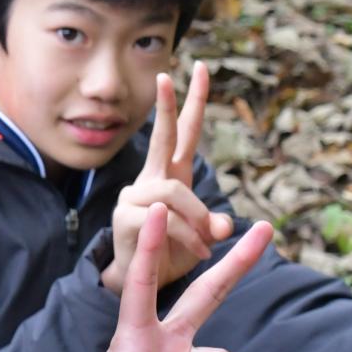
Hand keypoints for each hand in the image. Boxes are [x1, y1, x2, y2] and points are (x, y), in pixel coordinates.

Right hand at [100, 63, 233, 294]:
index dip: (193, 102)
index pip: (184, 131)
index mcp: (172, 174)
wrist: (139, 283)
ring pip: (174, 191)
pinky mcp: (126, 217)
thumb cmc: (169, 253)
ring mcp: (136, 196)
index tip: (201, 68)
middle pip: (163, 136)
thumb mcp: (201, 238)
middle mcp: (152, 178)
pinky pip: (165, 219)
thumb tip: (225, 226)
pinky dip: (189, 237)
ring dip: (198, 218)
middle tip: (171, 73)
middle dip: (169, 105)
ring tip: (209, 243)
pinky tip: (199, 250)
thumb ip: (213, 227)